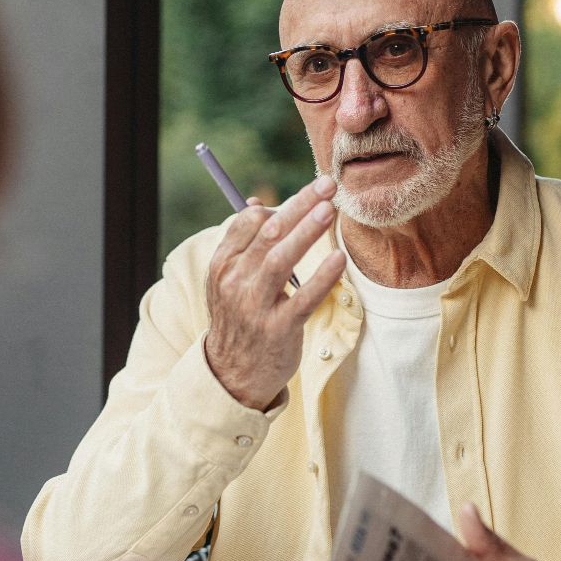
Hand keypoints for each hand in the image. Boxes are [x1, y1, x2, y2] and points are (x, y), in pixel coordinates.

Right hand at [203, 176, 346, 410]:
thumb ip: (241, 244)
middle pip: (267, 234)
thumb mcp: (227, 282)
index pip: (247, 223)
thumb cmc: (239, 321)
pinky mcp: (278, 329)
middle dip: (299, 205)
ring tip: (330, 210)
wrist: (232, 375)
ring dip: (306, 231)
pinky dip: (321, 277)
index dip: (279, 205)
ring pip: (280, 260)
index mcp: (222, 266)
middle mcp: (235, 283)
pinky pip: (303, 298)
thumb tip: (257, 203)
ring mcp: (255, 306)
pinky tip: (338, 258)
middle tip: (327, 185)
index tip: (309, 195)